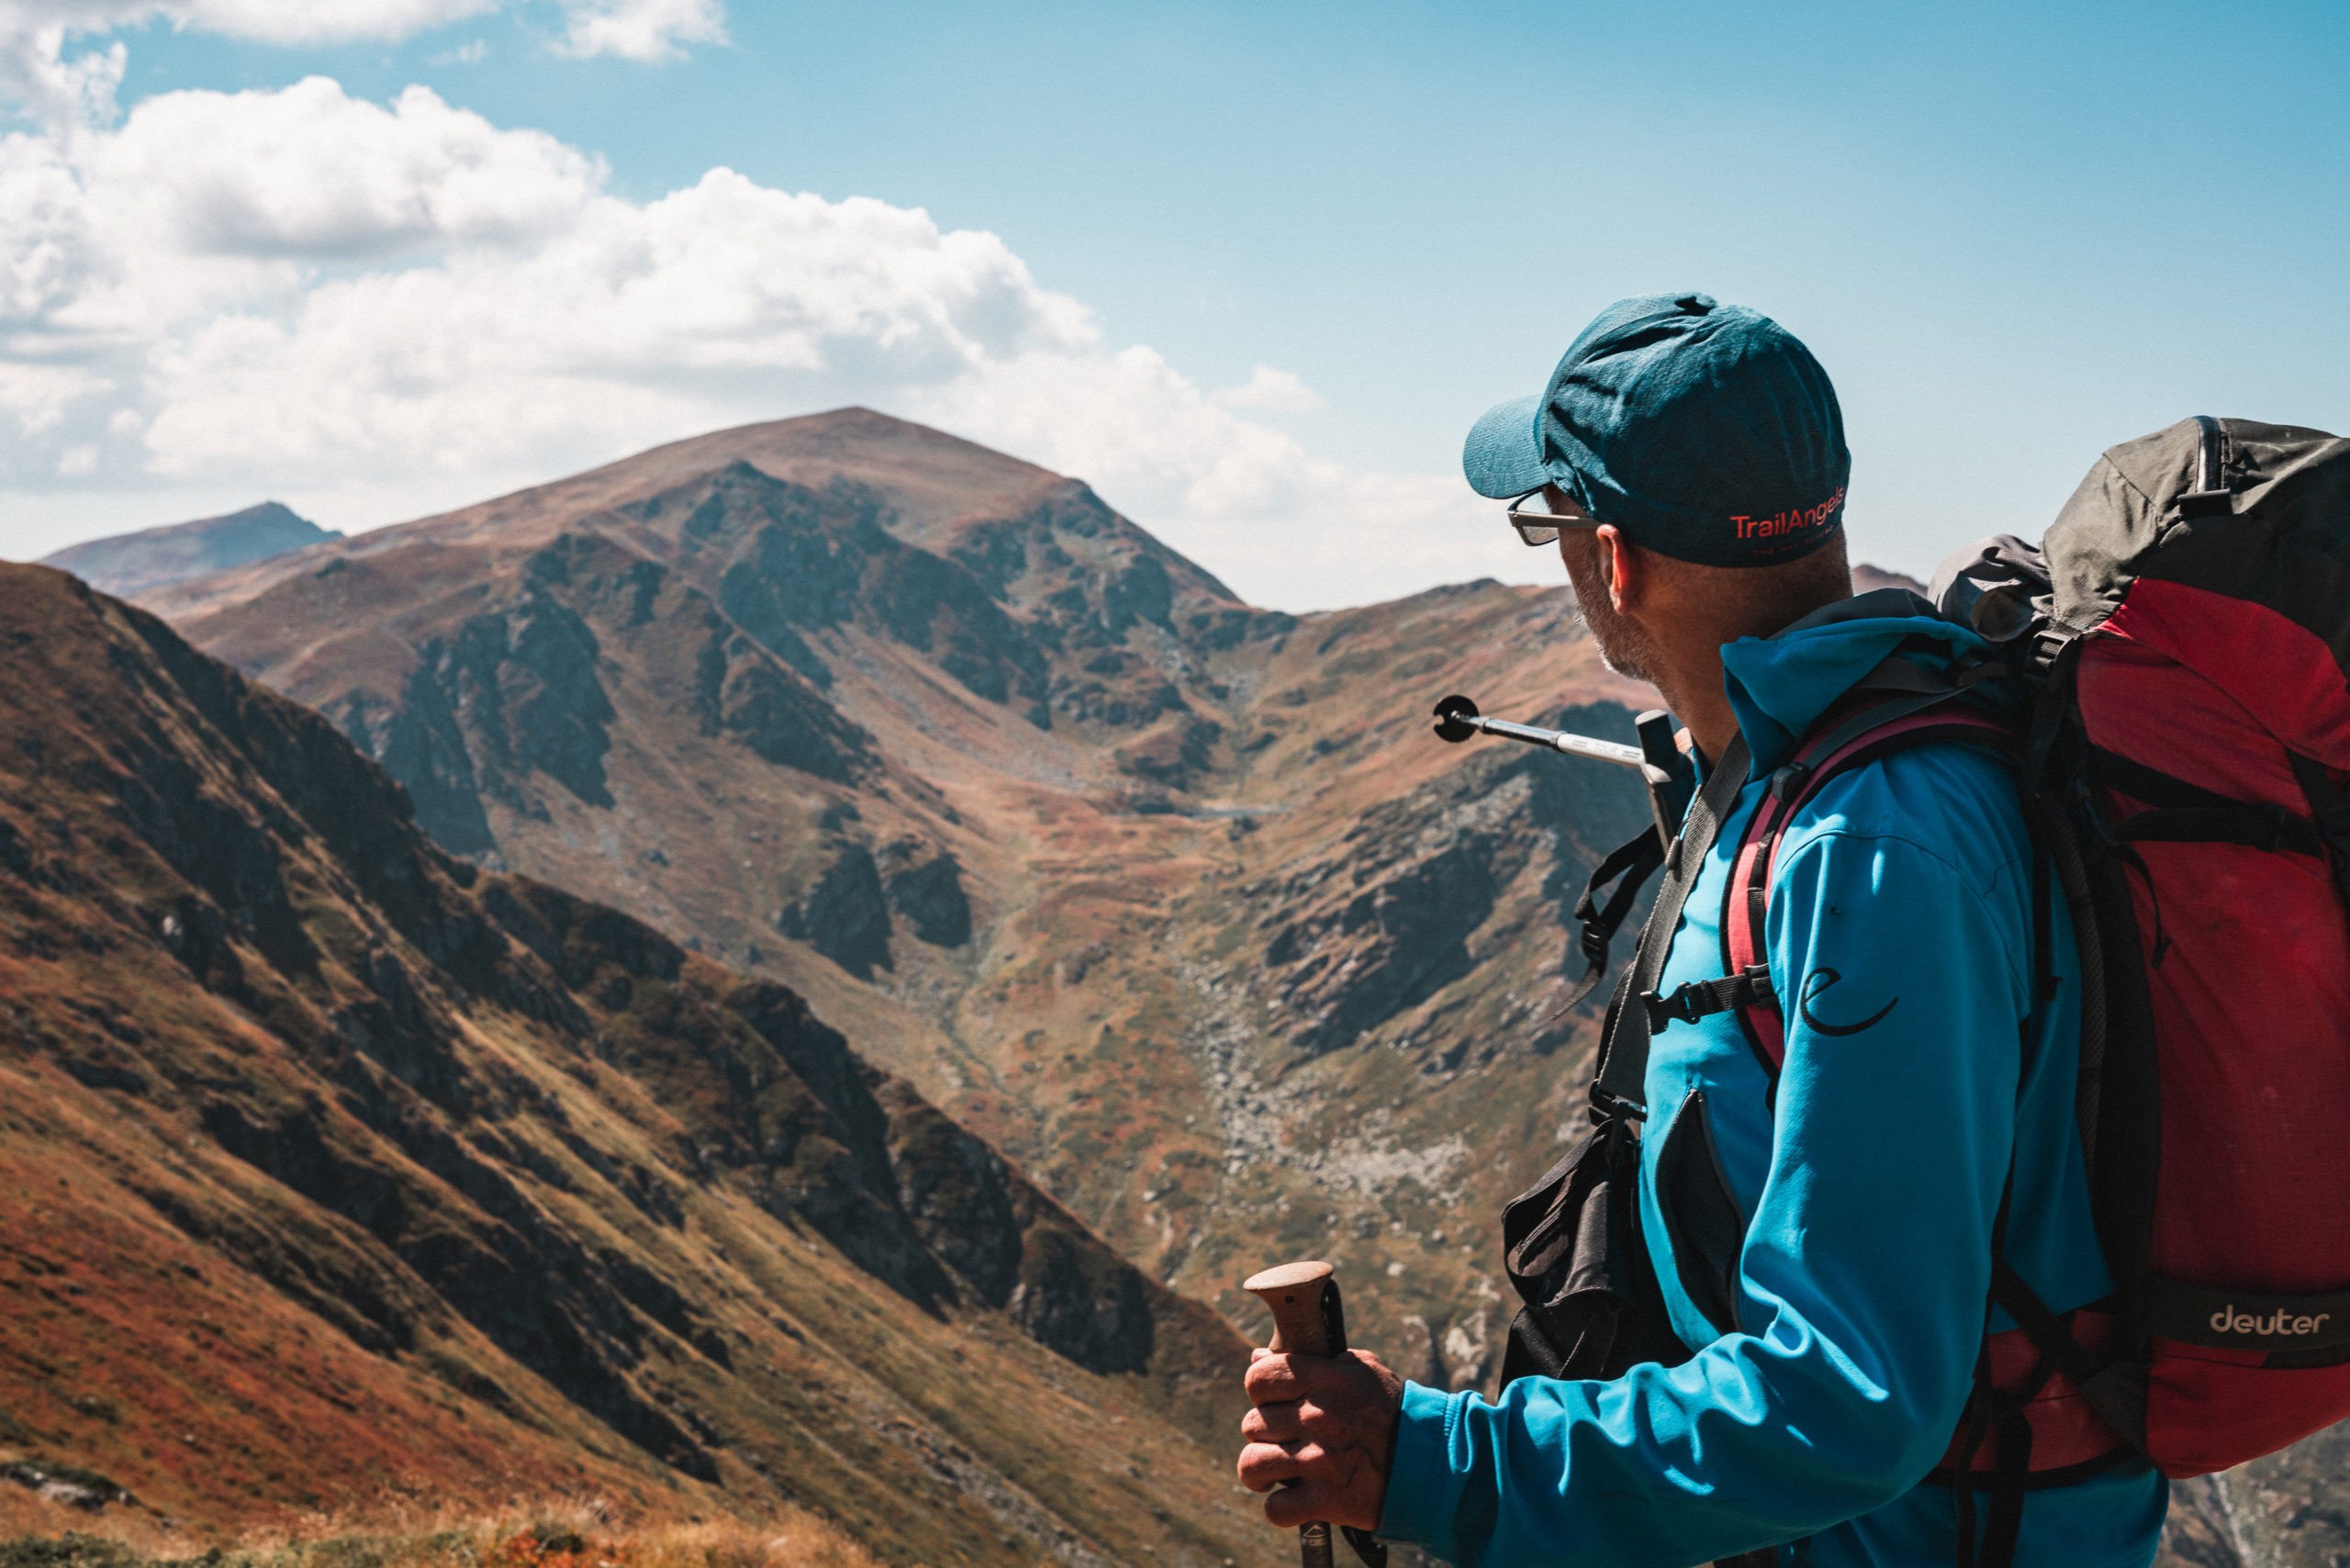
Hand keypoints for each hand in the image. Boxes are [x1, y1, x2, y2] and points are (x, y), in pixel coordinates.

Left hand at [1237, 1346, 1404, 1531]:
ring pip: (1252, 1464)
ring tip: (1272, 1473)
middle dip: (1264, 1433)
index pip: (1260, 1377)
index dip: (1259, 1389)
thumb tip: (1260, 1356)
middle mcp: (1318, 1417)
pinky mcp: (1326, 1500)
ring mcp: (1319, 1460)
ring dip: (1259, 1471)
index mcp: (1326, 1381)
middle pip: (1253, 1423)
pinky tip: (1293, 1500)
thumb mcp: (1362, 1372)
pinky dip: (1279, 1509)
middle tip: (1282, 1440)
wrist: (1434, 1463)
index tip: (1270, 1401)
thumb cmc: (1394, 1412)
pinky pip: (1276, 1508)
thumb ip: (1312, 1361)